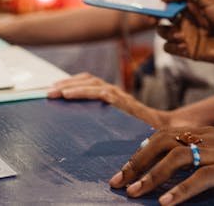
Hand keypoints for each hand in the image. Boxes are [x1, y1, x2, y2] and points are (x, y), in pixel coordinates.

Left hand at [47, 72, 167, 127]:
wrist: (165, 133)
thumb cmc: (140, 132)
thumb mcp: (117, 125)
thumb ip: (102, 121)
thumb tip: (78, 129)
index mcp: (112, 96)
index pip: (89, 82)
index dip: (71, 83)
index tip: (53, 90)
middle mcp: (115, 92)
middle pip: (88, 79)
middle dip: (66, 83)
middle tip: (48, 92)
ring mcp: (119, 96)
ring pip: (92, 83)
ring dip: (70, 86)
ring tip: (55, 93)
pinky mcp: (123, 102)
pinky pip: (100, 93)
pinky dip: (82, 92)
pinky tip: (69, 96)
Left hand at [109, 126, 213, 204]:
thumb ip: (198, 160)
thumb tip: (166, 174)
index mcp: (205, 132)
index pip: (162, 136)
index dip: (139, 153)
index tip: (122, 172)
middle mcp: (209, 136)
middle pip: (163, 143)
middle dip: (137, 163)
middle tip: (118, 184)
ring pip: (176, 158)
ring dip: (151, 177)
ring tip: (134, 194)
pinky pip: (201, 177)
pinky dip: (180, 191)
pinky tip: (165, 203)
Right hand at [158, 0, 213, 67]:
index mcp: (192, 5)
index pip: (169, 1)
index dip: (159, 1)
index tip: (151, 1)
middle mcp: (188, 19)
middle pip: (162, 17)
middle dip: (155, 16)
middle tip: (154, 18)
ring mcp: (188, 35)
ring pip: (164, 32)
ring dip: (167, 31)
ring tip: (181, 32)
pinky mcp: (189, 51)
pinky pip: (169, 48)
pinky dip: (171, 45)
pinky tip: (182, 42)